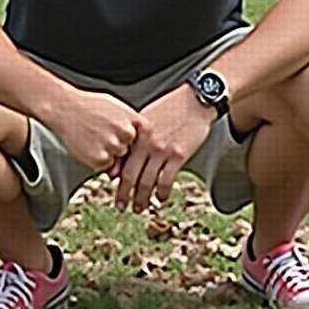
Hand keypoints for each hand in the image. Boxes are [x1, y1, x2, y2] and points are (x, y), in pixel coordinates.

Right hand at [49, 90, 139, 173]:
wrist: (66, 108)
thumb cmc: (90, 106)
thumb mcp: (119, 107)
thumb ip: (132, 123)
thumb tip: (141, 140)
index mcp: (134, 120)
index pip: (145, 140)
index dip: (135, 143)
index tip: (129, 143)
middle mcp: (127, 134)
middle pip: (131, 152)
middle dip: (121, 149)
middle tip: (105, 137)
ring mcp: (114, 147)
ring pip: (119, 161)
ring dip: (110, 156)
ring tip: (96, 140)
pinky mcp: (100, 159)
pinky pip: (105, 167)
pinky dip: (98, 161)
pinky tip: (90, 146)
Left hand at [115, 86, 213, 212]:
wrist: (195, 101)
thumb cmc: (172, 106)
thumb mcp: (147, 116)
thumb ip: (135, 135)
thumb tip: (125, 154)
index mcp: (137, 134)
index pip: (120, 160)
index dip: (115, 178)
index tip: (113, 187)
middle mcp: (147, 144)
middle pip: (130, 175)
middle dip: (124, 194)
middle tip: (121, 206)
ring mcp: (162, 151)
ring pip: (147, 182)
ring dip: (142, 199)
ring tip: (139, 208)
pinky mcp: (179, 156)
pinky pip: (166, 181)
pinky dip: (161, 193)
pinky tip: (160, 199)